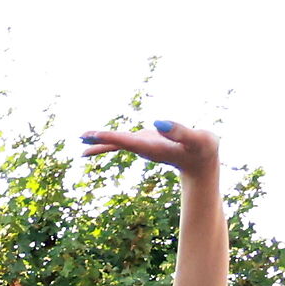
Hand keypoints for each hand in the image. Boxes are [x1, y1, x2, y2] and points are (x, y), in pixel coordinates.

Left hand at [79, 119, 218, 178]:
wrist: (204, 163)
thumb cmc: (204, 150)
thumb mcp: (196, 139)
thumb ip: (179, 132)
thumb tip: (157, 122)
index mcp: (152, 148)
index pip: (127, 141)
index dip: (110, 137)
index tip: (93, 135)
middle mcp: (144, 148)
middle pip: (118, 143)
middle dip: (99, 140)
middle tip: (80, 137)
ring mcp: (144, 146)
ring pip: (118, 142)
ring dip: (100, 140)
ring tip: (82, 138)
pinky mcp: (147, 142)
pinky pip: (125, 140)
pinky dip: (112, 138)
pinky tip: (101, 138)